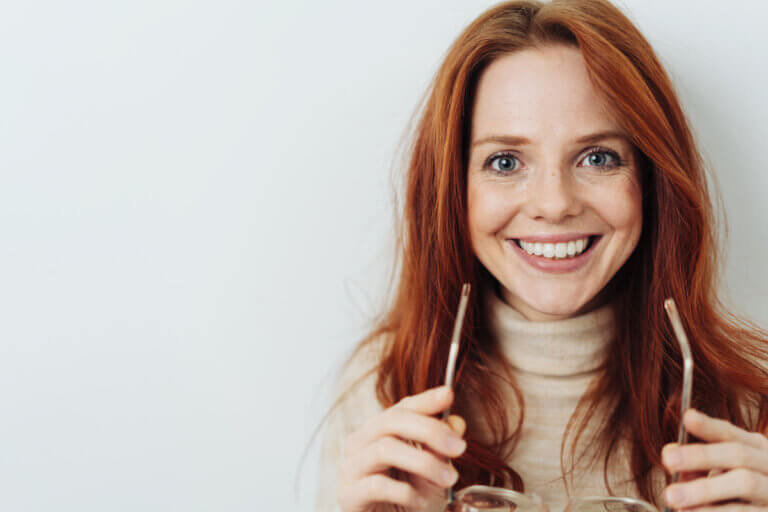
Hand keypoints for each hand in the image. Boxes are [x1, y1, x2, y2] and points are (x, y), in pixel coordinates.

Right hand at [337, 385, 467, 511]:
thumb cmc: (410, 500)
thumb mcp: (434, 471)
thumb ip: (441, 446)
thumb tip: (456, 422)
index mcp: (378, 432)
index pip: (401, 408)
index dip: (425, 400)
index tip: (448, 395)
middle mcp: (360, 443)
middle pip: (392, 421)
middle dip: (430, 431)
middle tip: (459, 448)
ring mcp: (351, 467)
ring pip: (385, 449)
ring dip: (424, 462)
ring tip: (448, 478)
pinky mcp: (348, 493)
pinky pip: (377, 484)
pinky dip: (405, 491)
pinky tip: (420, 500)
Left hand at [661, 408, 767, 509]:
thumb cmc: (737, 495)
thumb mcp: (718, 474)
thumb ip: (696, 463)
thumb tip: (669, 452)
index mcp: (756, 449)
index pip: (731, 434)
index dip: (709, 426)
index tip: (688, 418)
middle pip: (738, 454)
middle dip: (701, 455)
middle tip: (668, 459)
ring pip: (745, 483)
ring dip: (704, 489)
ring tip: (672, 497)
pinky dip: (716, 511)